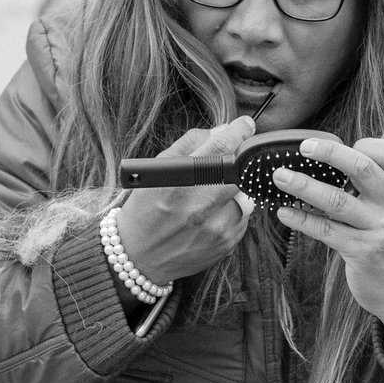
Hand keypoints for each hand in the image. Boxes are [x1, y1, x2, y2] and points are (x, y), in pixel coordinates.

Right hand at [112, 116, 255, 286]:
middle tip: (231, 160)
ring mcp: (215, 228)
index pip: (220, 148)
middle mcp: (198, 207)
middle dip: (239, 162)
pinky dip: (233, 211)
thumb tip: (222, 130)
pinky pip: (243, 217)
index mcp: (178, 184)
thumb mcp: (156, 171)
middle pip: (239, 172)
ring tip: (211, 197)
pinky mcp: (226, 244)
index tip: (245, 125)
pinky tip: (212, 216)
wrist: (138, 257)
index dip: (238, 132)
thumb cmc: (146, 209)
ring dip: (234, 190)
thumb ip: (189, 146)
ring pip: (244, 195)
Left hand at [269, 136, 383, 356]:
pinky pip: (326, 230)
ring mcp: (379, 230)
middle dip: (330, 153)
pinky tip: (284, 213)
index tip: (338, 146)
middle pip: (362, 168)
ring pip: (337, 200)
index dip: (363, 144)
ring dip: (304, 186)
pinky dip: (302, 220)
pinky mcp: (362, 253)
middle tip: (303, 147)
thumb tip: (376, 137)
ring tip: (280, 177)